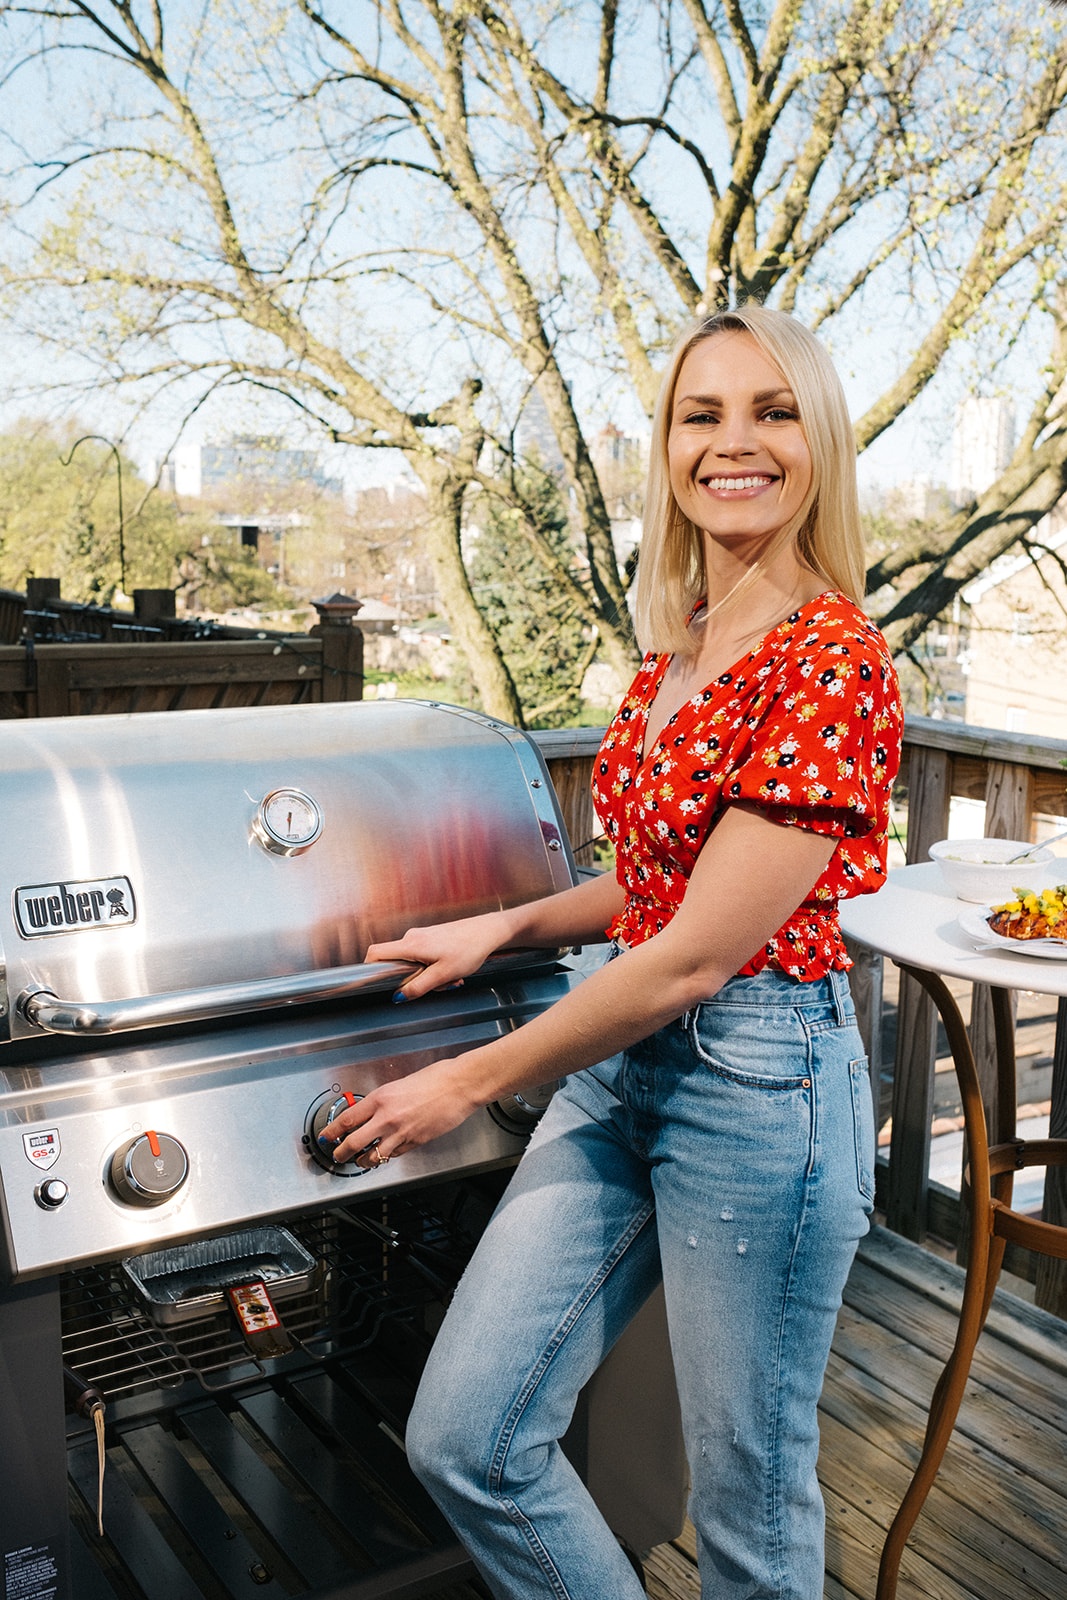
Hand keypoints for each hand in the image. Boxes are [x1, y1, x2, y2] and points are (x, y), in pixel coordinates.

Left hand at [319, 1057, 477, 1165]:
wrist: (458, 1086)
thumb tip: (371, 1110)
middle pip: (353, 1143)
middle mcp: (387, 1117)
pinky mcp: (415, 1142)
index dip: (332, 1131)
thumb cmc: (435, 1079)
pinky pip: (394, 1155)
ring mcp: (401, 1132)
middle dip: (341, 1153)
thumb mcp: (400, 1084)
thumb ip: (384, 1100)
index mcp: (380, 1098)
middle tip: (337, 1156)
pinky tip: (384, 1156)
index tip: (326, 1135)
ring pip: (373, 1156)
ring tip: (360, 1162)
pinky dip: (386, 1158)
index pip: (347, 1119)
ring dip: (363, 1162)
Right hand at [366, 914, 505, 1000]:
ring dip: (431, 975)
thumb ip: (418, 987)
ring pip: (415, 962)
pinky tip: (454, 970)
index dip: (370, 968)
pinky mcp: (432, 937)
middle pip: (398, 963)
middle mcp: (413, 937)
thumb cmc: (469, 949)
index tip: (374, 982)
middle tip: (438, 985)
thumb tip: (399, 996)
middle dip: (415, 979)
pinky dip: (437, 967)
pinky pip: (425, 957)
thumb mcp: (443, 975)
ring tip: (452, 977)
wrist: (489, 931)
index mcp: (411, 944)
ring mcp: (423, 936)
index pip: (376, 952)